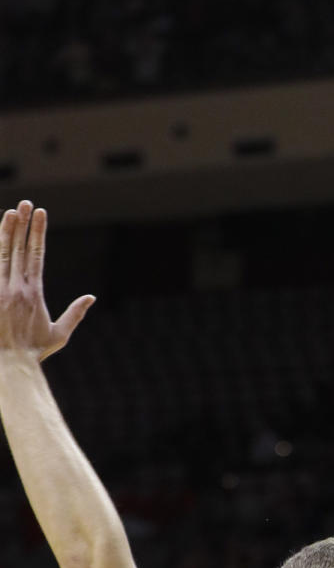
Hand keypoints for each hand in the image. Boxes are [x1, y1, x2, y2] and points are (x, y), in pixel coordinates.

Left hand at [0, 201, 94, 360]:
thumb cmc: (34, 352)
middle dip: (22, 224)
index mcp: (34, 293)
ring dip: (5, 231)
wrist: (10, 364)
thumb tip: (91, 297)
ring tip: (9, 212)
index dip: (38, 232)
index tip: (41, 213)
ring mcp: (0, 290)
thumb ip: (75, 314)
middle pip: (19, 248)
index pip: (36, 254)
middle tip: (25, 203)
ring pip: (1, 253)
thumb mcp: (59, 335)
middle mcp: (16, 288)